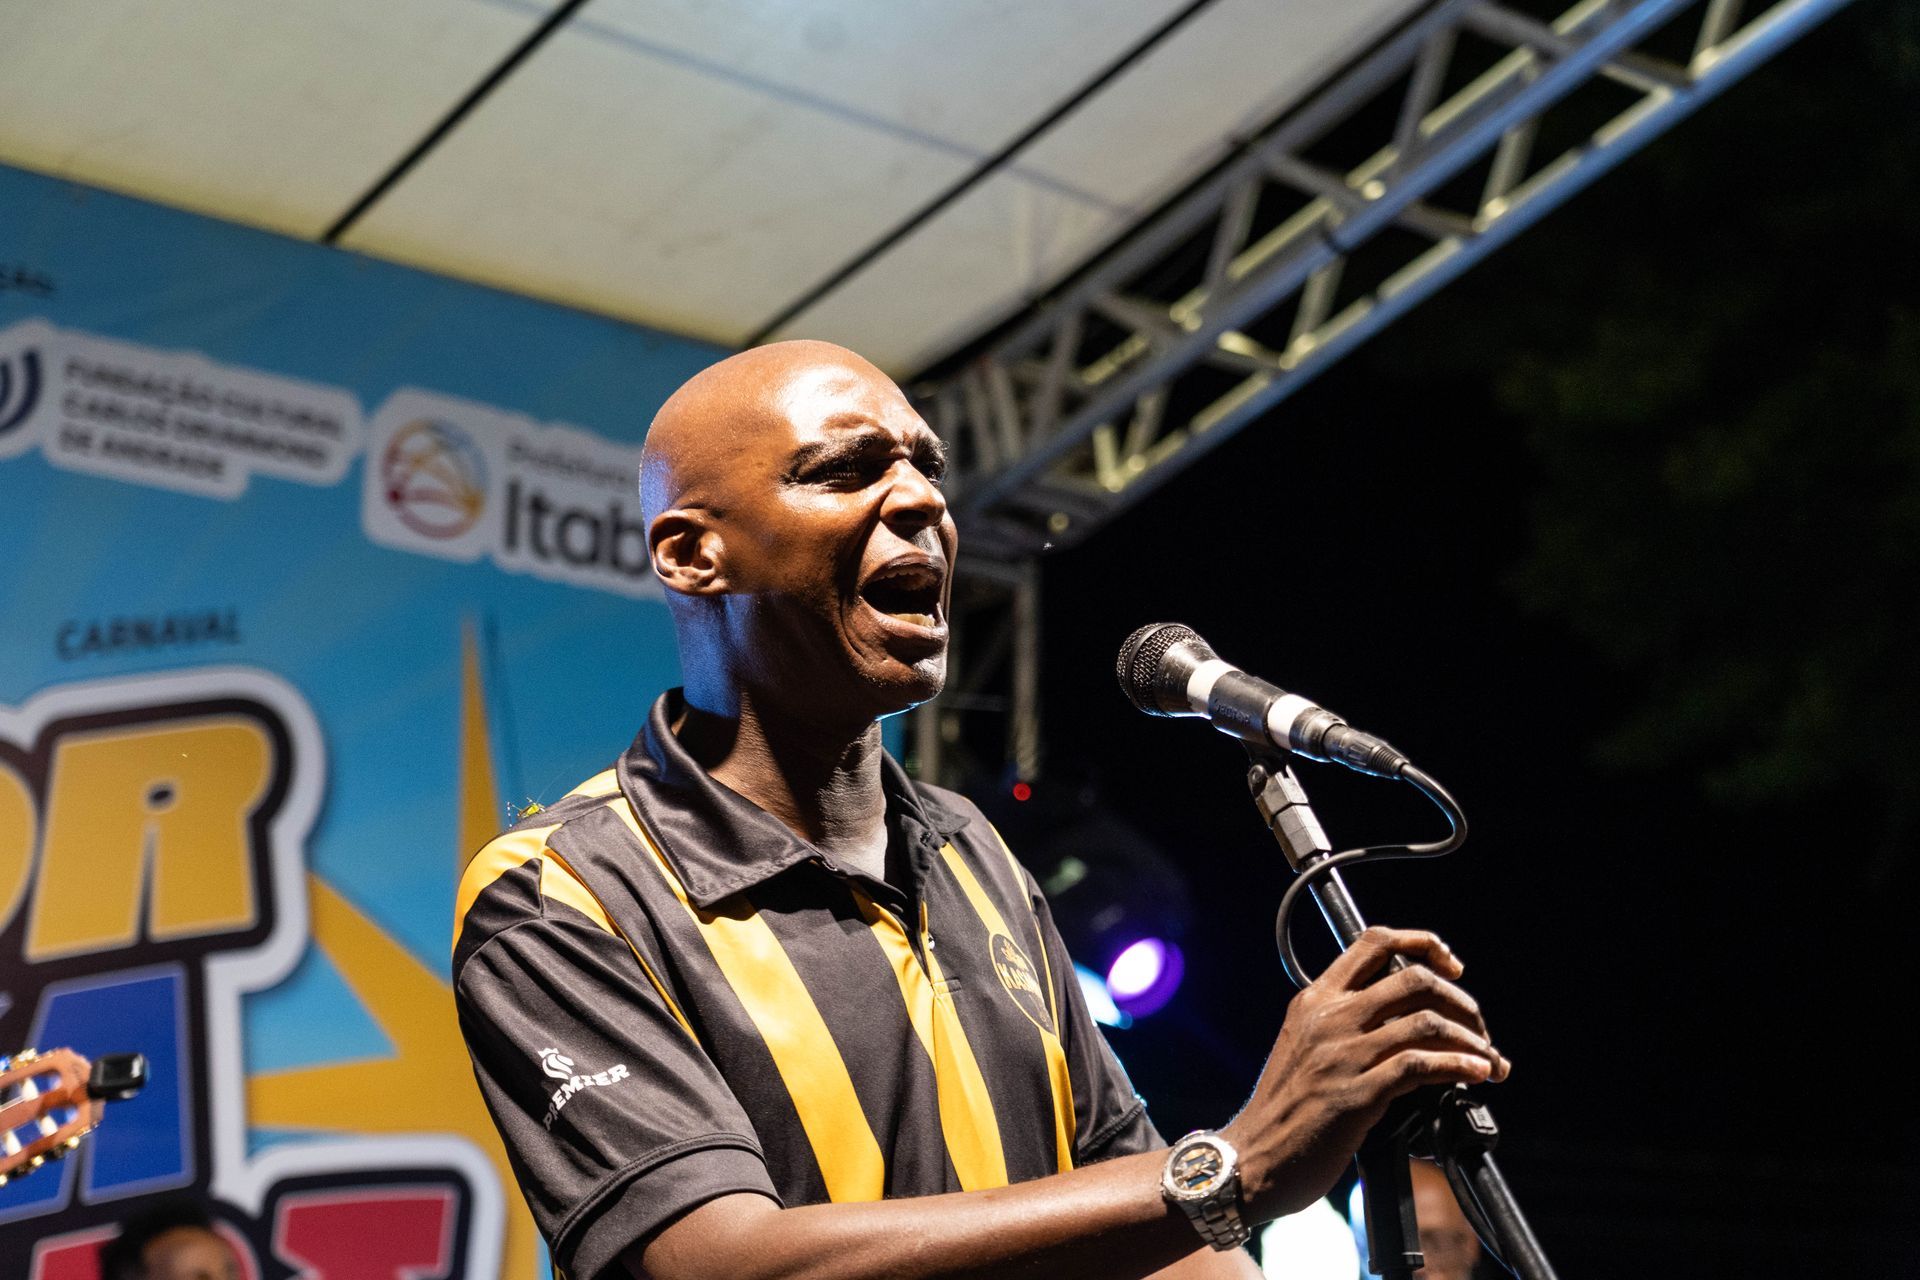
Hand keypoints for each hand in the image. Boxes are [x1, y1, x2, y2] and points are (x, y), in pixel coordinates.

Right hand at [1221, 926, 1508, 1220]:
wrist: (1251, 1158)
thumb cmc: (1281, 1110)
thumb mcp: (1303, 1047)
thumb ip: (1343, 1025)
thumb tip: (1405, 1021)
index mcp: (1315, 999)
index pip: (1373, 943)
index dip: (1422, 944)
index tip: (1451, 966)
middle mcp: (1330, 1018)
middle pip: (1414, 979)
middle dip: (1461, 1001)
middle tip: (1478, 1027)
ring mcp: (1343, 1055)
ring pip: (1427, 1022)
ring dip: (1472, 1040)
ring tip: (1488, 1059)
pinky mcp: (1357, 1095)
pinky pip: (1422, 1066)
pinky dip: (1460, 1067)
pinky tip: (1476, 1075)